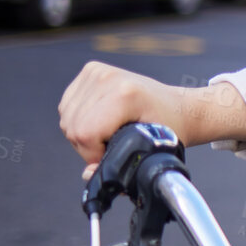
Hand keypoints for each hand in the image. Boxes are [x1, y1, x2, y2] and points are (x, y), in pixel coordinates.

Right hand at [58, 61, 245, 175]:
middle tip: (113, 145)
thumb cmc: (170, 128)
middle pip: (73, 127)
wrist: (179, 106)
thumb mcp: (149, 151)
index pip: (85, 133)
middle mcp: (107, 78)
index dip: (94, 153)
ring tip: (109, 132)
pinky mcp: (91, 71)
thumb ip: (117, 166)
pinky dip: (80, 119)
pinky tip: (101, 120)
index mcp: (124, 94)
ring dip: (83, 133)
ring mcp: (97, 72)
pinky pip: (68, 106)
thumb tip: (88, 175)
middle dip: (89, 146)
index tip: (113, 154)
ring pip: (67, 118)